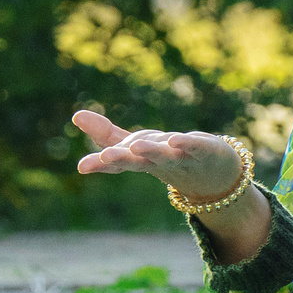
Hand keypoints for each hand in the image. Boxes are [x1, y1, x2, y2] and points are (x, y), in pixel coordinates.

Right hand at [73, 110, 246, 201]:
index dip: (101, 164)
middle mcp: (160, 162)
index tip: (82, 167)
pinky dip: (187, 144)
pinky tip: (175, 140)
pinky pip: (196, 147)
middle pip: (139, 161)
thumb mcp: (138, 145)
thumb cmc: (170, 159)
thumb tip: (75, 116)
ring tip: (136, 147)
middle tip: (104, 157)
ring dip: (151, 152)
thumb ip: (108, 135)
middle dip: (123, 159)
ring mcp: (184, 158)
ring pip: (165, 155)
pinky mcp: (207, 151)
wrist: (217, 176)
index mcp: (142, 161)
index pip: (119, 163)